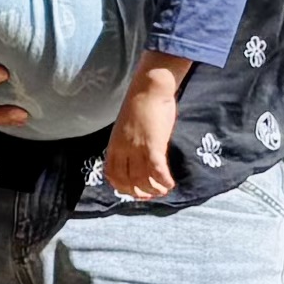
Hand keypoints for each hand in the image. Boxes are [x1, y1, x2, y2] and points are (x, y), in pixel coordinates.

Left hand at [103, 67, 182, 201]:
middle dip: (140, 193)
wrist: (149, 89)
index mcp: (114, 145)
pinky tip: (171, 184)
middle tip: (152, 195)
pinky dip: (164, 181)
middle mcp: (123, 149)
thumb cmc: (139, 105)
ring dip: (154, 189)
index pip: (112, 174)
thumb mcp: (125, 127)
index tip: (134, 191)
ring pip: (143, 179)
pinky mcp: (153, 145)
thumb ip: (127, 143)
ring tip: (164, 190)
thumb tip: (134, 157)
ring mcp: (137, 148)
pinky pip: (157, 170)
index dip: (122, 187)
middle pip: (128, 181)